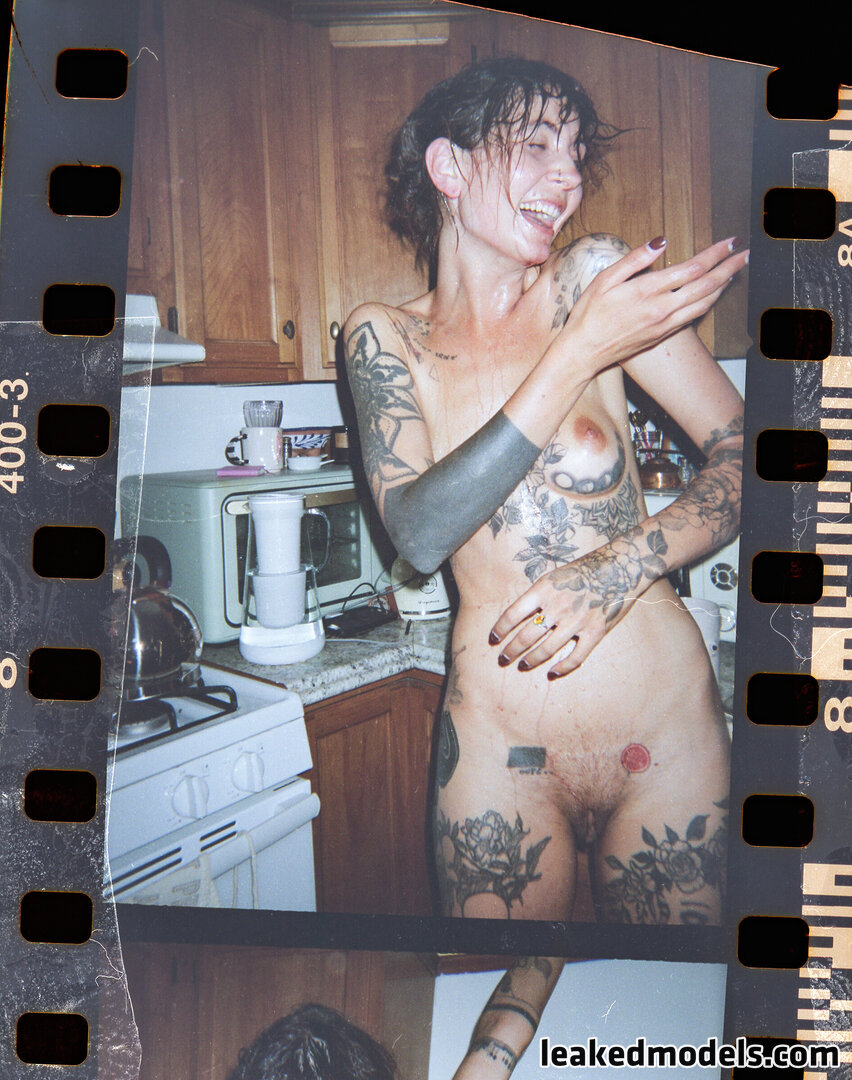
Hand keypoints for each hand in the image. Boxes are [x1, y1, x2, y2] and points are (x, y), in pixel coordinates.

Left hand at [489, 534, 658, 676]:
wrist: (620, 568)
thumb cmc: (584, 570)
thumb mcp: (555, 576)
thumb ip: (539, 596)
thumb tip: (520, 616)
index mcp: (544, 590)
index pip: (512, 614)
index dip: (500, 628)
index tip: (494, 639)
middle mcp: (557, 606)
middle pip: (526, 636)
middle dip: (511, 650)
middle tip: (503, 658)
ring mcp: (576, 621)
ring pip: (546, 650)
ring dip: (531, 660)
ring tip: (523, 665)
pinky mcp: (595, 632)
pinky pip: (575, 657)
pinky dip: (562, 668)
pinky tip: (552, 672)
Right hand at [557, 236, 747, 376]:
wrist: (583, 353)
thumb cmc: (588, 315)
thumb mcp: (604, 280)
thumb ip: (635, 259)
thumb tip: (661, 242)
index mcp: (648, 291)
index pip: (692, 268)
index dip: (715, 254)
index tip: (730, 242)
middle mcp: (662, 309)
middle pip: (706, 285)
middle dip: (729, 267)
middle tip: (746, 253)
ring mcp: (664, 325)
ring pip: (704, 303)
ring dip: (723, 286)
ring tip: (735, 271)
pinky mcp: (662, 335)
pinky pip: (694, 316)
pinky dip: (709, 301)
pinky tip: (713, 293)